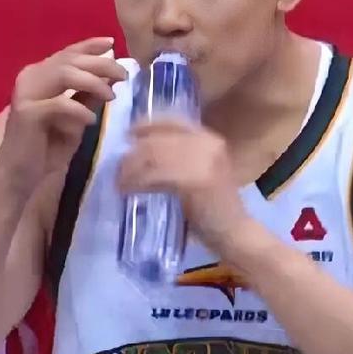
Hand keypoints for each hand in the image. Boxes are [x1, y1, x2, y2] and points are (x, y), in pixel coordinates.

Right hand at [0, 36, 127, 193]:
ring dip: (93, 82)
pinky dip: (79, 109)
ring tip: (111, 97)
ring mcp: (25, 94)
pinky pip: (59, 103)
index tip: (112, 43)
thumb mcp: (78, 116)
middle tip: (123, 75)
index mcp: (41, 75)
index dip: (90, 46)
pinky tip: (90, 121)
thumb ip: (90, 96)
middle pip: (69, 60)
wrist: (20, 174)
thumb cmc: (49, 145)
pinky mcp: (25, 113)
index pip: (68, 53)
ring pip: (63, 74)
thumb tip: (112, 78)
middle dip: (101, 64)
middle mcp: (31, 78)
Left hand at [117, 118, 251, 254]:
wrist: (234, 231)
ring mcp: (204, 161)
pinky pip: (155, 174)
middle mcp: (209, 144)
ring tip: (121, 184)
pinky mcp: (195, 180)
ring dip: (130, 170)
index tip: (127, 137)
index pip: (172, 121)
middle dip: (132, 155)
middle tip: (118, 173)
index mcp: (210, 139)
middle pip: (157, 140)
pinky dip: (136, 182)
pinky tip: (128, 191)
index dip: (146, 126)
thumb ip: (178, 156)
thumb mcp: (200, 171)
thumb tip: (138, 147)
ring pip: (153, 156)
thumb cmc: (212, 206)